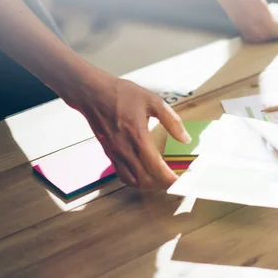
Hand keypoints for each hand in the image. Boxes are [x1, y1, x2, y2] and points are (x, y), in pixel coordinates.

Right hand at [65, 72, 190, 188]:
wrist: (92, 93)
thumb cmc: (122, 94)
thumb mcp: (153, 101)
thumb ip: (172, 121)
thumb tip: (185, 139)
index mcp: (138, 136)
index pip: (156, 167)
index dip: (170, 178)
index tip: (183, 181)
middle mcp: (124, 149)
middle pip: (145, 179)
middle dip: (163, 184)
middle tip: (176, 181)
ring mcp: (115, 153)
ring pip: (133, 180)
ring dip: (150, 185)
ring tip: (163, 180)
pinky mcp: (109, 153)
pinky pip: (123, 175)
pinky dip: (136, 180)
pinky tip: (145, 175)